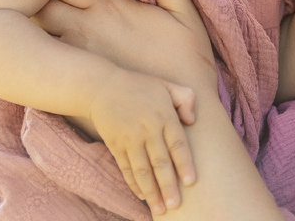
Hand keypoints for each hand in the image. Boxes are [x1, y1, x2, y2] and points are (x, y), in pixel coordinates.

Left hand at [34, 0, 216, 90]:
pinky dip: (36, 59)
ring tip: (32, 28)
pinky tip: (41, 60)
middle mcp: (82, 28)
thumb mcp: (185, 14)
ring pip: (35, 35)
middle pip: (41, 4)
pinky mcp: (67, 87)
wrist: (179, 119)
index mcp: (108, 7)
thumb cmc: (187, 63)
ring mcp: (71, 59)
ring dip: (35, 28)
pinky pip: (38, 67)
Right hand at [87, 69, 196, 214]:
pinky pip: (126, 169)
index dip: (184, 164)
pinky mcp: (115, 145)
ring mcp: (130, 139)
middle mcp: (148, 129)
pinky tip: (142, 196)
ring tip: (160, 209)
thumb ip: (185, 98)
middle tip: (175, 206)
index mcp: (164, 115)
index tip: (191, 182)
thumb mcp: (167, 85)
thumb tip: (192, 121)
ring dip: (151, 192)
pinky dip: (134, 184)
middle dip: (168, 186)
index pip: (178, 144)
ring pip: (142, 171)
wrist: (102, 86)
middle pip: (160, 163)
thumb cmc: (140, 86)